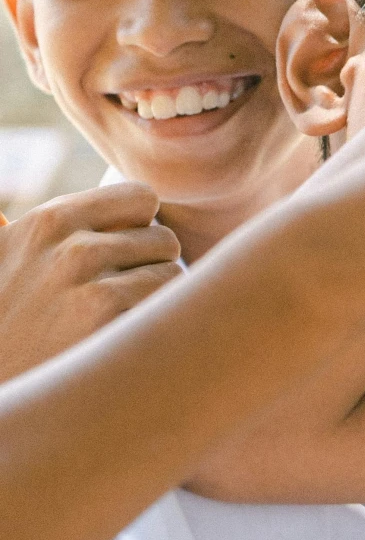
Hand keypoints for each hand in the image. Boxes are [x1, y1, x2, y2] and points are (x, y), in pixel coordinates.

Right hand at [0, 183, 181, 380]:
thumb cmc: (10, 322)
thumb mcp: (20, 256)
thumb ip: (69, 230)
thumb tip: (141, 211)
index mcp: (49, 220)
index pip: (140, 197)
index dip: (142, 227)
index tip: (125, 254)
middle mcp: (70, 244)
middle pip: (164, 238)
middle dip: (151, 267)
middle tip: (121, 298)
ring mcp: (89, 280)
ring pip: (174, 273)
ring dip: (158, 299)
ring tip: (120, 322)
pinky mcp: (107, 317)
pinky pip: (170, 304)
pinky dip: (157, 324)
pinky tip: (123, 342)